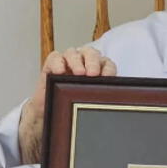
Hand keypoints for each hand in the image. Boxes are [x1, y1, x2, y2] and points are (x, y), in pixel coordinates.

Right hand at [19, 47, 116, 162]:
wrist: (53, 114)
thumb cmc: (74, 105)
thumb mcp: (89, 102)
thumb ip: (101, 98)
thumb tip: (114, 101)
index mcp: (98, 69)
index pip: (107, 63)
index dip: (108, 69)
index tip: (108, 78)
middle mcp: (84, 61)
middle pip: (91, 53)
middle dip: (93, 62)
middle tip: (92, 74)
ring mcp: (68, 61)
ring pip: (73, 53)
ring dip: (77, 62)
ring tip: (79, 73)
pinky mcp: (52, 63)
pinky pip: (55, 57)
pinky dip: (58, 62)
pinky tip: (60, 71)